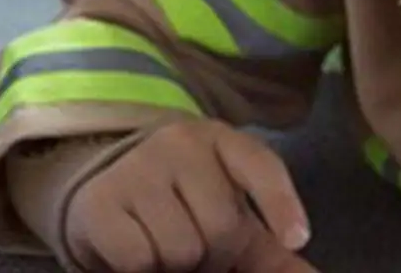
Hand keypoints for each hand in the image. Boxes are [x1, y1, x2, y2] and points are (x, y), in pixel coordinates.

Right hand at [66, 118, 313, 272]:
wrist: (104, 180)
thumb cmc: (180, 200)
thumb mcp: (224, 210)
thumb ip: (268, 248)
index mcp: (221, 140)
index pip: (260, 165)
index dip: (282, 203)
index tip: (298, 238)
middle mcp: (182, 143)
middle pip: (222, 227)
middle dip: (215, 256)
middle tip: (196, 249)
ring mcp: (139, 168)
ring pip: (182, 250)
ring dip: (177, 266)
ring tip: (165, 245)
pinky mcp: (102, 201)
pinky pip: (140, 261)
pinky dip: (143, 270)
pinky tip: (137, 249)